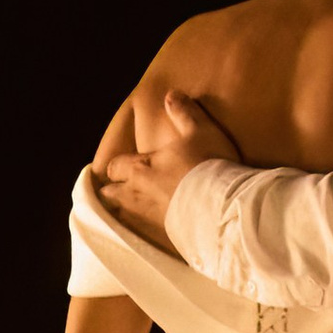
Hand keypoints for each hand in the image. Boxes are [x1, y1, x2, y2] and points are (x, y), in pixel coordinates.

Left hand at [94, 89, 241, 251]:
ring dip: (123, 211)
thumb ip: (183, 113)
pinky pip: (142, 234)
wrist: (223, 207)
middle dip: (112, 191)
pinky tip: (153, 229)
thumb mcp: (199, 130)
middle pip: (110, 195)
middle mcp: (136, 195)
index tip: (120, 165)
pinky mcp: (161, 237)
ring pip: (121, 216)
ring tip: (133, 209)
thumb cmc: (208, 164)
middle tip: (120, 188)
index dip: (116, 165)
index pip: (114, 167)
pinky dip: (143, 229)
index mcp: (140, 168)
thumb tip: (170, 95)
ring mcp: (147, 219)